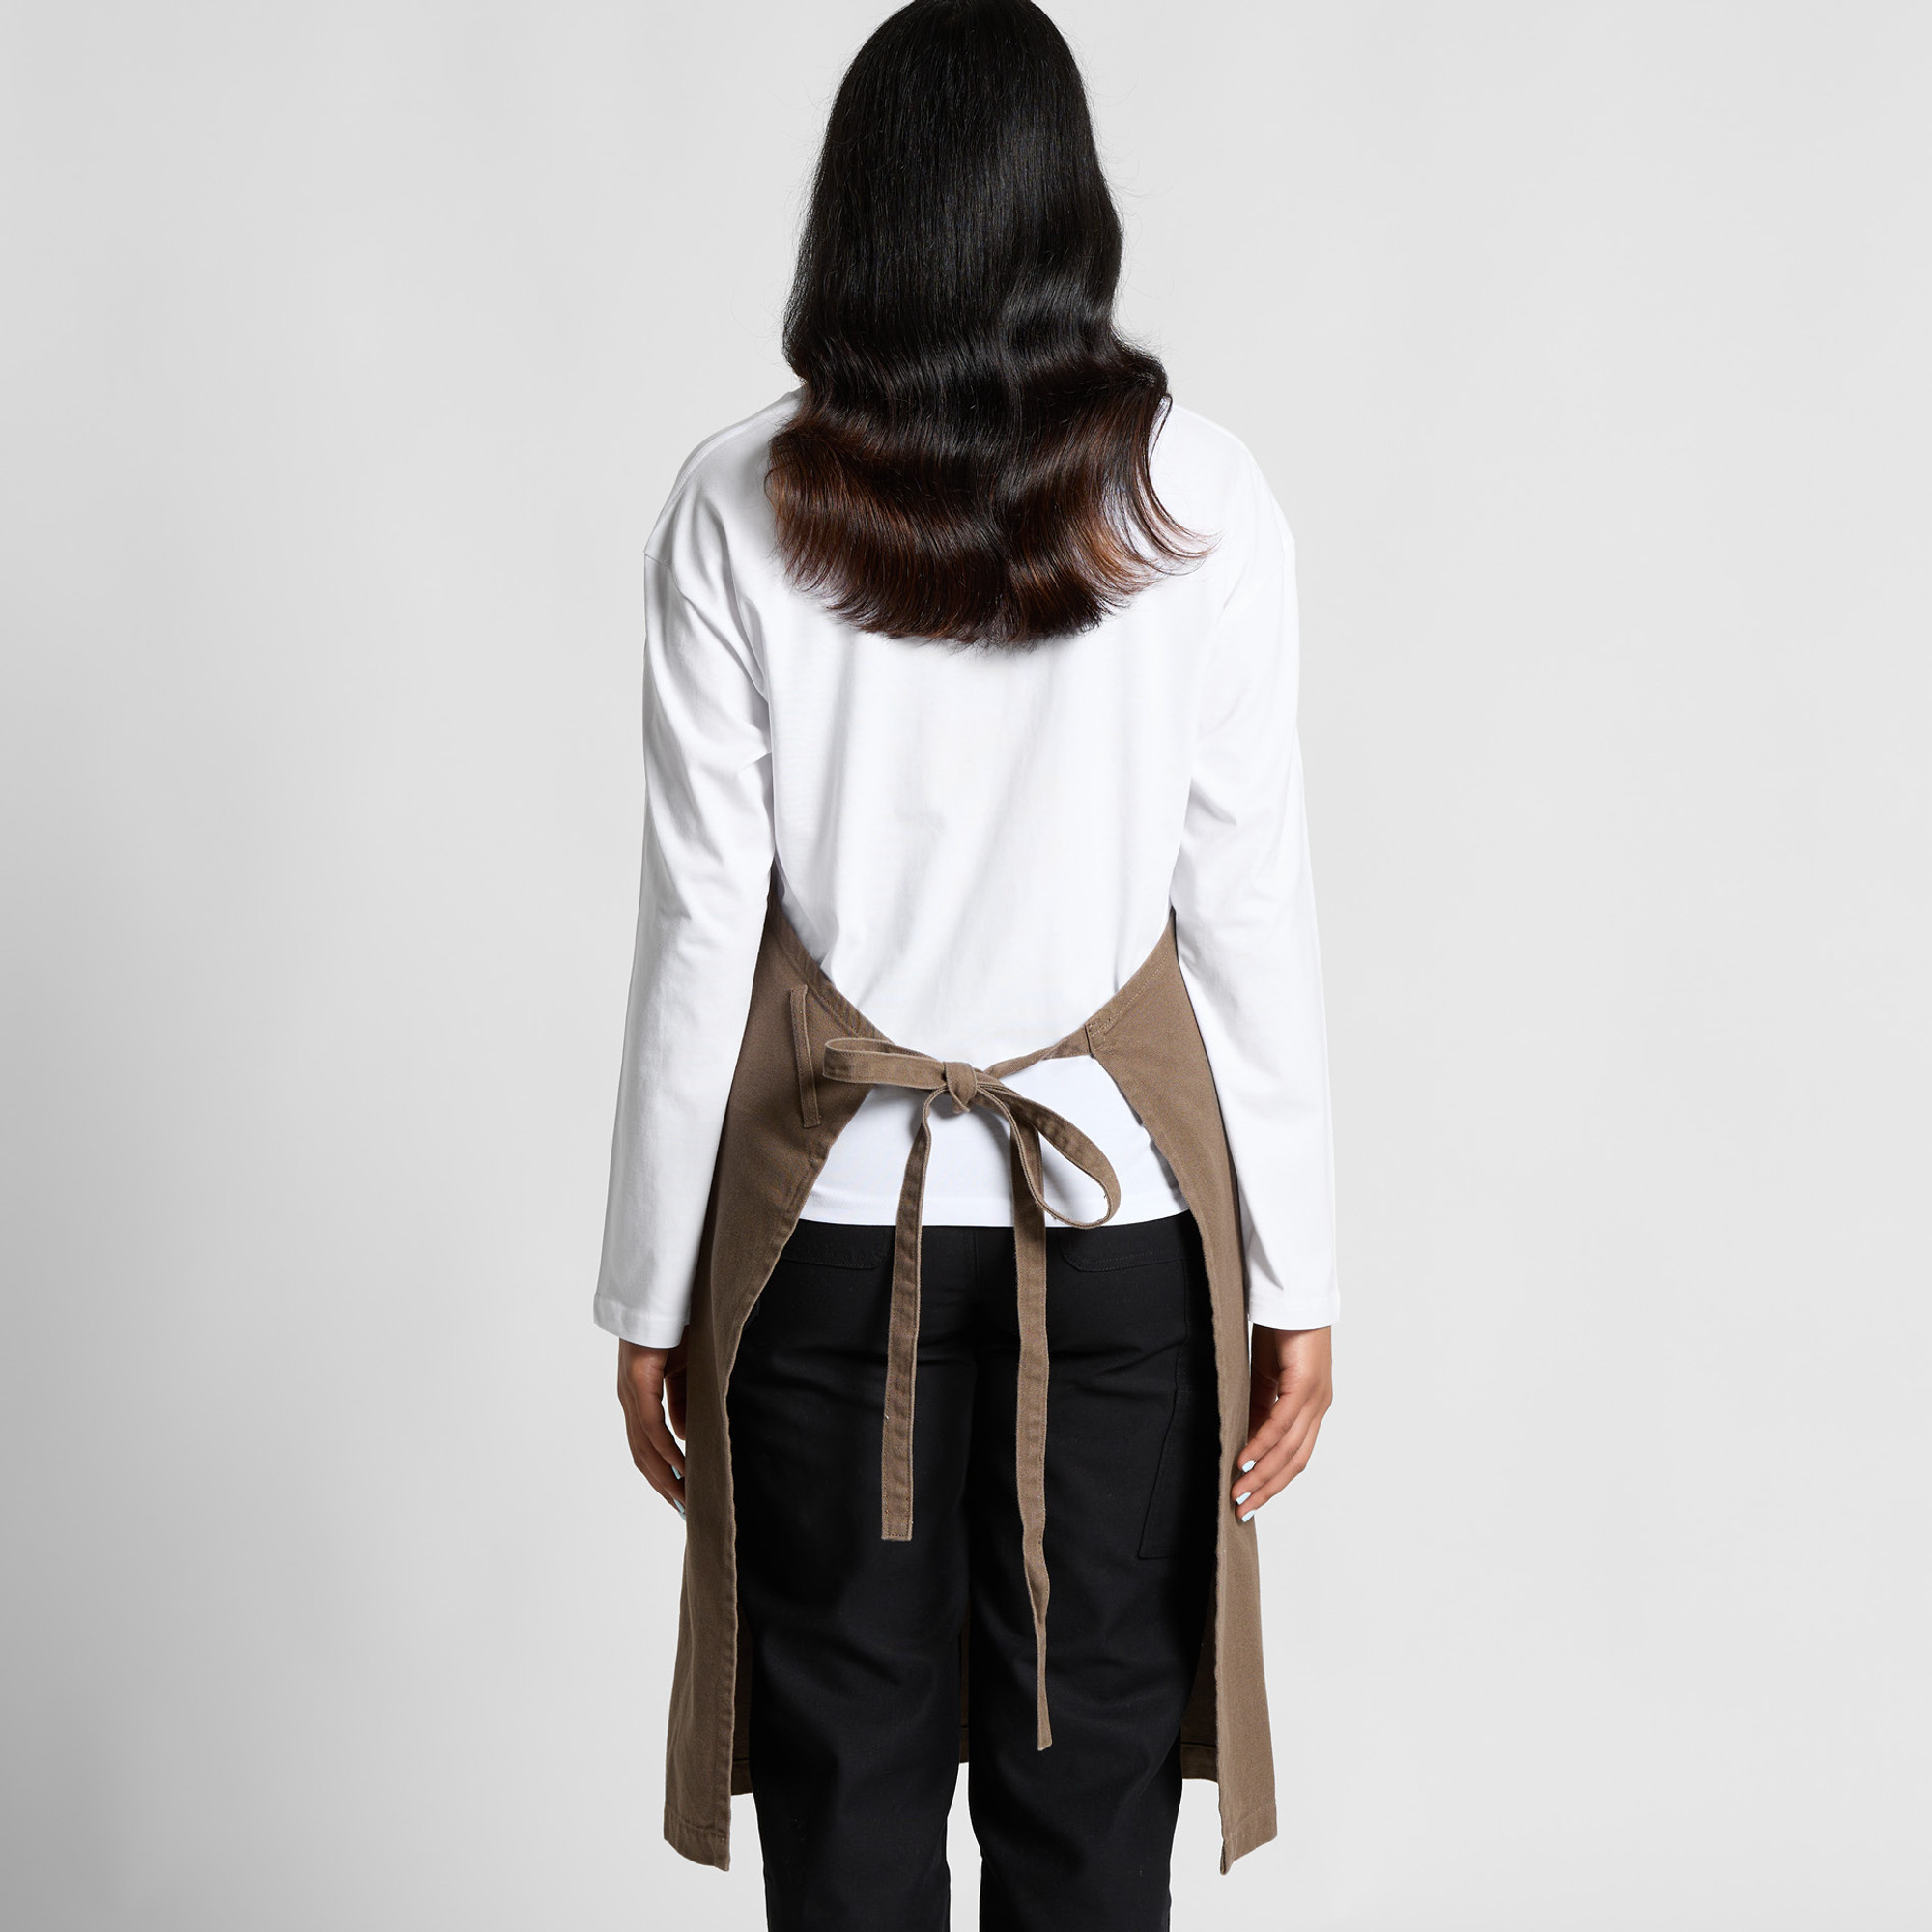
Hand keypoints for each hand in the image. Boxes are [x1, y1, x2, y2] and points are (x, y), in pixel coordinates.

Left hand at [618, 1334, 688, 1514]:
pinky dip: (664, 1448)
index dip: (660, 1472)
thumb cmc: (675, 1328)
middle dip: (661, 1483)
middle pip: (640, 1453)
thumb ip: (682, 1402)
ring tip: (682, 1496)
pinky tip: (679, 1464)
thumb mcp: (684, 1372)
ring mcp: (630, 1391)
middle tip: (682, 1508)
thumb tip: (683, 1437)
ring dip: (663, 1474)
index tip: (677, 1494)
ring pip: (643, 1445)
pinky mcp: (637, 1382)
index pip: (644, 1445)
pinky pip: (650, 1425)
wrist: (664, 1295)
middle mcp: (629, 1398)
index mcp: (638, 1396)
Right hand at [1232, 1326, 1331, 1519]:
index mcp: (1310, 1406)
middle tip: (1242, 1509)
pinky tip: (1245, 1461)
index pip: (1295, 1455)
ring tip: (1239, 1493)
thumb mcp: (1265, 1376)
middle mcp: (1318, 1406)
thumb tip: (1245, 1440)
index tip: (1250, 1500)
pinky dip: (1262, 1446)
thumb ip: (1259, 1407)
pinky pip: (1281, 1425)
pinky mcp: (1305, 1385)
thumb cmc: (1280, 1330)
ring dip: (1263, 1476)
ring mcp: (1315, 1398)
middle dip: (1268, 1489)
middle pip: (1296, 1462)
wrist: (1293, 1295)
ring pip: (1290, 1450)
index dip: (1273, 1481)